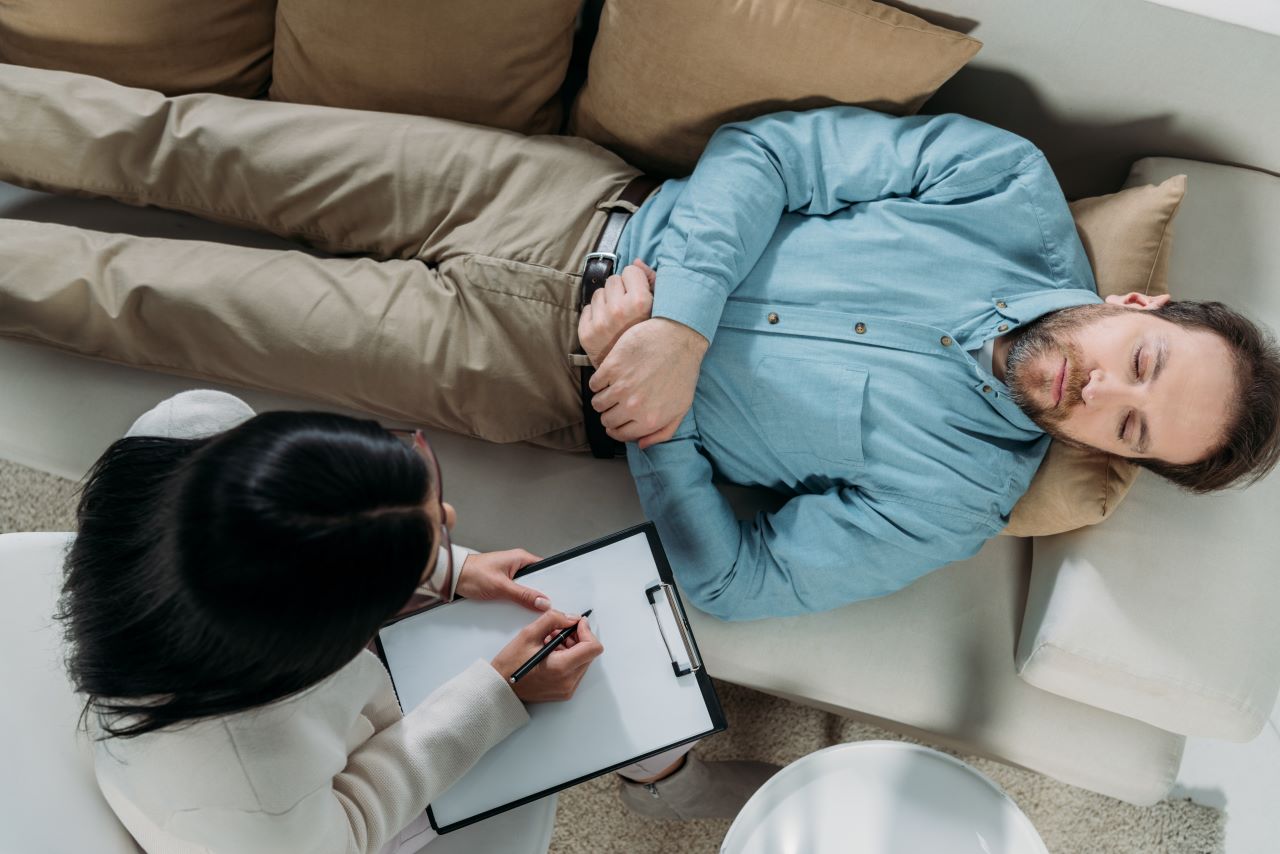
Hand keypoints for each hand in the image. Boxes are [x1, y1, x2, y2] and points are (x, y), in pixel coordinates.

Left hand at [455, 549, 548, 611]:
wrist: (452, 577)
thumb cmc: (472, 573)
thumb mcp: (501, 587)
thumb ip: (523, 595)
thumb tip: (542, 601)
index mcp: (520, 558)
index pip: (543, 569)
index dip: (549, 583)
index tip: (551, 597)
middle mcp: (515, 563)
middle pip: (535, 580)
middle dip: (536, 593)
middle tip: (537, 605)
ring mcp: (508, 572)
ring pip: (524, 587)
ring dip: (524, 597)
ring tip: (523, 605)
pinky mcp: (501, 581)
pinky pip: (514, 591)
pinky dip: (515, 598)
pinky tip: (513, 605)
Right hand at [491, 610, 603, 702]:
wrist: (499, 688)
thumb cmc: (510, 664)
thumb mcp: (529, 634)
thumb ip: (554, 619)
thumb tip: (572, 618)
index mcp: (562, 667)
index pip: (593, 647)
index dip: (586, 631)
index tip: (576, 623)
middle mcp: (568, 681)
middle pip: (589, 653)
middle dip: (577, 638)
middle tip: (557, 632)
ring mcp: (567, 689)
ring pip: (583, 661)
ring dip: (572, 648)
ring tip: (550, 643)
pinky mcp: (564, 692)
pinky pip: (575, 670)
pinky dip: (568, 658)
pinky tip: (550, 654)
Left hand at [578, 261, 655, 366]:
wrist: (637, 375)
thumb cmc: (652, 339)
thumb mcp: (660, 309)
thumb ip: (652, 281)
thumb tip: (636, 262)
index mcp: (640, 303)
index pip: (631, 271)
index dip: (636, 280)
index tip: (639, 292)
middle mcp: (618, 311)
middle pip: (613, 280)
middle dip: (620, 290)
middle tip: (628, 307)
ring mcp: (600, 323)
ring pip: (598, 293)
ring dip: (607, 301)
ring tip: (618, 317)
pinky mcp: (586, 334)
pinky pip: (586, 309)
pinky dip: (595, 314)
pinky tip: (607, 326)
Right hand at [589, 316, 707, 448]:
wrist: (679, 338)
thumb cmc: (683, 373)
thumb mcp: (681, 408)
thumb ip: (662, 432)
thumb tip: (641, 444)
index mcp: (649, 420)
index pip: (620, 434)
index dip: (615, 429)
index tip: (615, 422)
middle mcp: (633, 406)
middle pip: (606, 420)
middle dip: (609, 415)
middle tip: (615, 405)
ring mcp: (621, 386)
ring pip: (597, 403)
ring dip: (602, 399)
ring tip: (611, 390)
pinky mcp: (612, 367)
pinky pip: (594, 383)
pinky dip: (598, 382)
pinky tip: (609, 376)